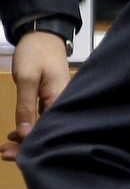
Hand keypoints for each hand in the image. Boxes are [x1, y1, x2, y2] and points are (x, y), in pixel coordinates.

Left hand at [4, 30, 69, 160]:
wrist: (43, 35)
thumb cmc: (37, 52)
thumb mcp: (27, 79)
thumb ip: (26, 107)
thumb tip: (24, 133)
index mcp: (61, 99)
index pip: (47, 129)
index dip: (28, 144)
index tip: (8, 153)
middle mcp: (64, 104)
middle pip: (48, 131)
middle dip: (26, 145)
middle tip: (3, 153)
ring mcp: (59, 101)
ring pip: (45, 126)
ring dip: (26, 137)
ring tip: (6, 145)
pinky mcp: (52, 99)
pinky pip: (43, 118)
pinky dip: (30, 126)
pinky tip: (17, 132)